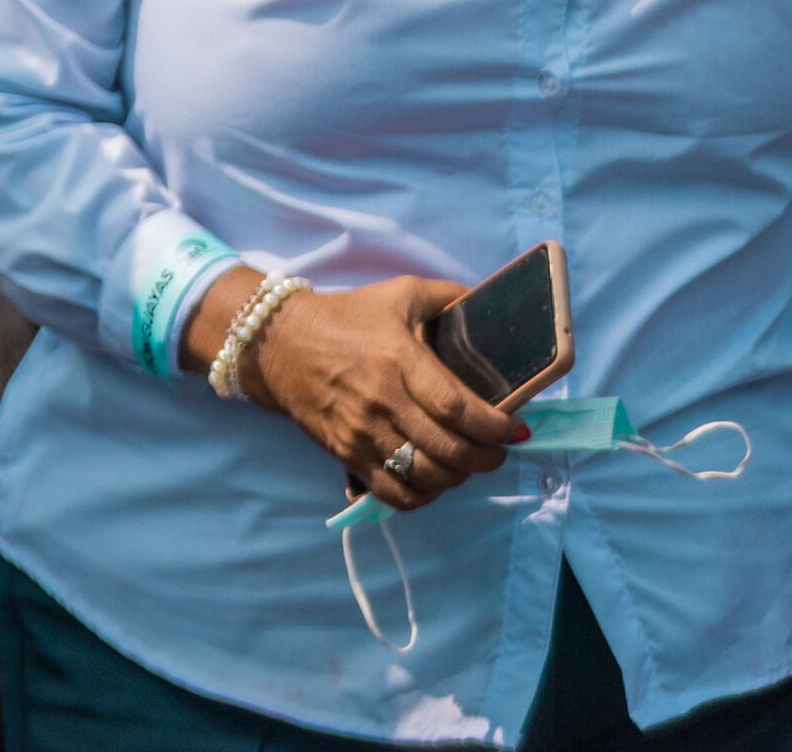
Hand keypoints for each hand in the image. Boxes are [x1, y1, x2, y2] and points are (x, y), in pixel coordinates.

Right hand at [238, 276, 528, 510]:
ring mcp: (360, 430)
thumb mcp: (399, 294)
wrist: (276, 341)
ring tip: (467, 463)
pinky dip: (423, 496)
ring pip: (426, 475)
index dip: (495, 426)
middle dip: (487, 457)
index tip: (515, 428)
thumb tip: (495, 306)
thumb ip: (449, 297)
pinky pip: (393, 493)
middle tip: (498, 449)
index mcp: (398, 358)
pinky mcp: (344, 451)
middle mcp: (380, 398)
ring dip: (459, 477)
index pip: (457, 408)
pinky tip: (433, 480)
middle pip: (449, 449)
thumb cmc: (346, 317)